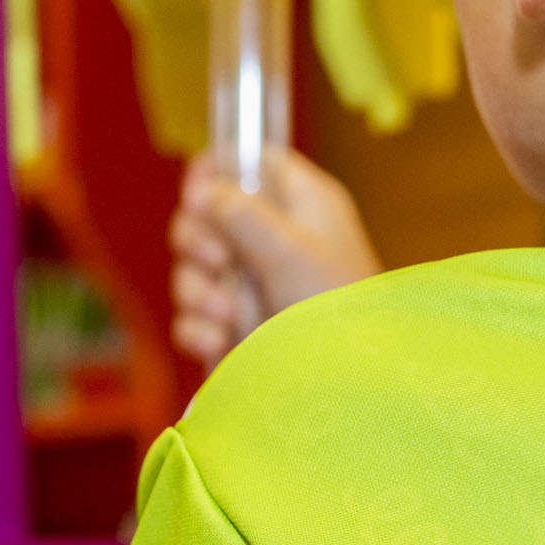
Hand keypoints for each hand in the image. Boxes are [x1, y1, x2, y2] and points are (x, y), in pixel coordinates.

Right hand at [170, 148, 377, 363]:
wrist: (349, 382)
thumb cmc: (334, 306)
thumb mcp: (290, 250)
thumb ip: (242, 213)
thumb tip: (202, 190)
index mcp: (299, 203)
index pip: (250, 161)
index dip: (216, 170)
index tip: (197, 197)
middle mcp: (273, 236)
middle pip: (207, 215)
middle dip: (200, 243)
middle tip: (220, 263)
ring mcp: (253, 283)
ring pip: (195, 268)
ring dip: (199, 292)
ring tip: (230, 316)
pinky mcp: (236, 324)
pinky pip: (195, 313)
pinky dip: (199, 326)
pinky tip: (219, 340)